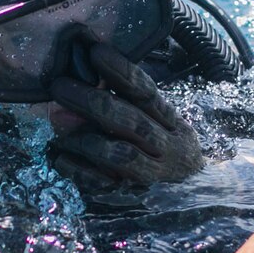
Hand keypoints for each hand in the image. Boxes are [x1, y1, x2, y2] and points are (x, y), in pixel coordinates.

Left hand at [49, 43, 204, 189]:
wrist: (195, 201)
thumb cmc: (165, 153)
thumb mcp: (159, 126)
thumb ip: (126, 107)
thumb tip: (79, 89)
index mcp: (173, 124)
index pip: (146, 93)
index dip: (121, 71)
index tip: (94, 52)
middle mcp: (167, 148)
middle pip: (131, 121)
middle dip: (92, 101)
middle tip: (59, 86)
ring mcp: (152, 177)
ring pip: (120, 154)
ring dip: (85, 137)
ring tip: (58, 123)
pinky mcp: (133, 199)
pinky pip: (103, 185)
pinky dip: (79, 169)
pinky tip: (60, 157)